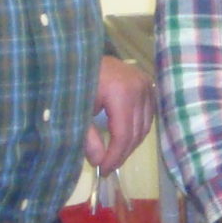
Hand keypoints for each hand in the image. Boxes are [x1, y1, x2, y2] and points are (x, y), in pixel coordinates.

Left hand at [87, 54, 153, 171]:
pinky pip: (147, 114)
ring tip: (114, 156)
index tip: (103, 170)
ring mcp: (146, 84)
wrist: (79, 52)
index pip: (124, 134)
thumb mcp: (76, 110)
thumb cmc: (74, 79)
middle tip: (107, 167)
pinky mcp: (147, 83)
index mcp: (122, 92)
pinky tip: (123, 138)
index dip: (115, 156)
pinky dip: (136, 129)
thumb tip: (98, 162)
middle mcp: (140, 88)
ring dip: (130, 143)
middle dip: (122, 153)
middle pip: (136, 132)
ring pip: (144, 125)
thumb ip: (87, 137)